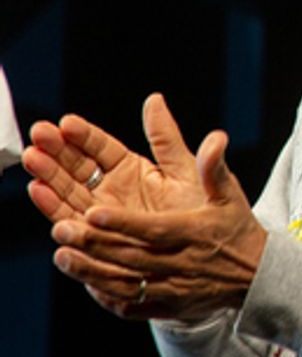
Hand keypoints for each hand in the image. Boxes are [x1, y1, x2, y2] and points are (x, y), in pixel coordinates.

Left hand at [24, 94, 266, 320]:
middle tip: (61, 228)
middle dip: (96, 243)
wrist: (256, 276)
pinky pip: (131, 306)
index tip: (93, 210)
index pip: (155, 228)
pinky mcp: (166, 307)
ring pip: (126, 283)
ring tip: (61, 254)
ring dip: (91, 270)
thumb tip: (215, 136)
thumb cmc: (236, 228)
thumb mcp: (229, 194)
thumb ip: (214, 166)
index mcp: (197, 233)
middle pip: (132, 257)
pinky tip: (84, 280)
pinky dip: (106, 295)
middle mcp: (183, 264)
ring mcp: (173, 289)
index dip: (124, 222)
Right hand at [25, 93, 205, 223]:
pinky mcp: (98, 240)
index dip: (83, 134)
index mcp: (132, 169)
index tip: (65, 122)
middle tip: (39, 133)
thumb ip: (167, 138)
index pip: (101, 148)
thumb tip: (155, 100)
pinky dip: (54, 207)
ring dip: (49, 175)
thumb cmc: (204, 210)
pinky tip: (40, 191)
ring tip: (33, 157)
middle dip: (56, 150)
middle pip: (77, 167)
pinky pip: (73, 222)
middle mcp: (112, 190)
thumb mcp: (185, 169)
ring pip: (69, 191)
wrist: (214, 256)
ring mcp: (102, 215)